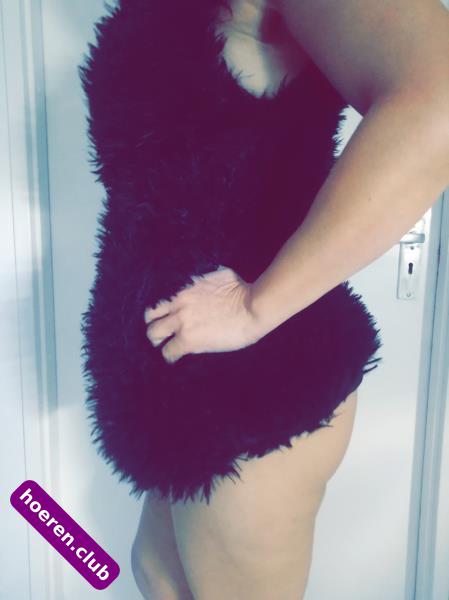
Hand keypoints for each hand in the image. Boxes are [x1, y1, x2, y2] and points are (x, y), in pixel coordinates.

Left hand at [143, 266, 260, 363]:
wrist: (252, 307)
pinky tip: (176, 357)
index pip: (157, 299)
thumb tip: (199, 284)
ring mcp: (181, 321)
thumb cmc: (242, 290)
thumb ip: (200, 282)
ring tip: (168, 345)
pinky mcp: (188, 339)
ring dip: (159, 341)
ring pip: (152, 334)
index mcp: (183, 286)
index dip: (161, 311)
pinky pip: (168, 352)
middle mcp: (177, 303)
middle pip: (149, 316)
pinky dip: (171, 356)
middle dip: (156, 324)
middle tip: (164, 333)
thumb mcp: (215, 276)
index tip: (166, 317)